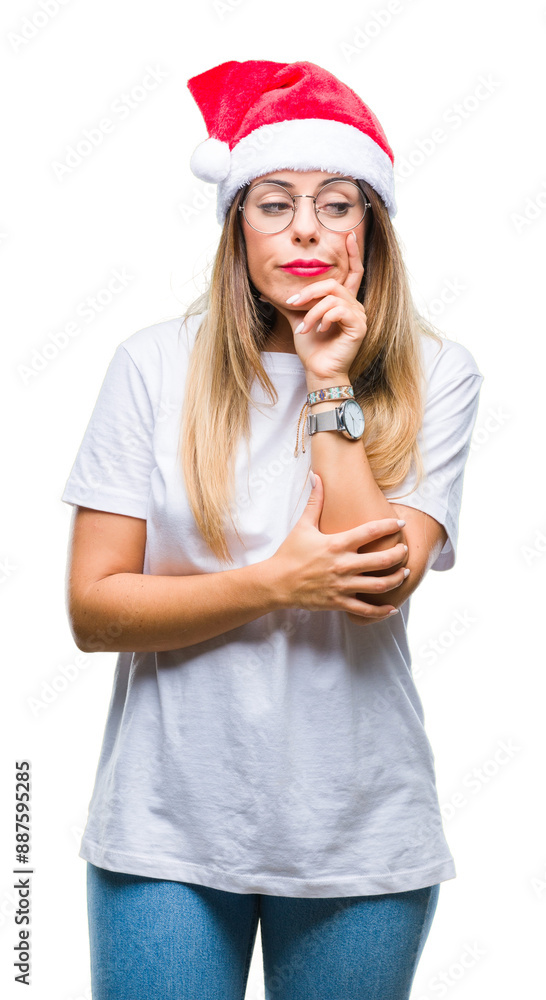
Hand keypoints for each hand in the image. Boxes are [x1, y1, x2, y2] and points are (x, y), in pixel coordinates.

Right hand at [267, 473, 407, 624]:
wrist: (276, 582)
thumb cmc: (290, 553)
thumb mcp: (303, 525)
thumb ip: (315, 502)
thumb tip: (317, 477)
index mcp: (337, 544)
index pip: (370, 531)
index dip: (389, 526)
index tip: (401, 524)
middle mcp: (343, 565)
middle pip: (382, 560)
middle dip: (399, 555)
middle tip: (405, 550)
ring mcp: (341, 585)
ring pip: (379, 585)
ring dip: (396, 579)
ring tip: (404, 573)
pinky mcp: (338, 602)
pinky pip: (365, 609)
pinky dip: (381, 611)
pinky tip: (391, 608)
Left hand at [283, 231, 366, 379]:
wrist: (318, 370)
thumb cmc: (311, 348)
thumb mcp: (298, 318)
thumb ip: (290, 302)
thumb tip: (266, 291)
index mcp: (344, 301)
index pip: (353, 271)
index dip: (352, 253)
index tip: (346, 234)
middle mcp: (355, 306)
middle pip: (334, 283)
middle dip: (309, 291)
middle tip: (291, 303)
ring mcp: (359, 316)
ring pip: (333, 296)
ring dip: (312, 310)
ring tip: (303, 327)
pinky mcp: (359, 327)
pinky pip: (338, 310)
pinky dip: (323, 317)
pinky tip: (318, 330)